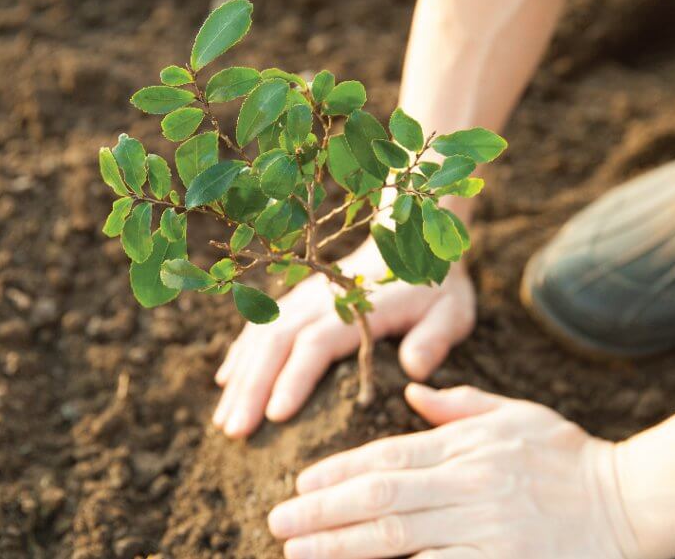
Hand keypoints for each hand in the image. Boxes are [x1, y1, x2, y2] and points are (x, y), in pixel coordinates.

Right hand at [212, 241, 475, 437]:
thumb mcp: (451, 311)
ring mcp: (303, 298)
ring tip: (224, 422)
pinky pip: (260, 326)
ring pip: (261, 336)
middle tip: (235, 432)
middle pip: (276, 343)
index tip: (276, 416)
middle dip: (252, 388)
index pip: (317, 344)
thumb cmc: (434, 288)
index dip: (295, 378)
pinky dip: (240, 354)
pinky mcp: (296, 301)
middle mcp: (321, 300)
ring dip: (240, 379)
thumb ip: (434, 339)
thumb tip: (414, 369)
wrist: (411, 242)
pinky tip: (226, 383)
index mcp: (357, 307)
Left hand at [267, 384, 633, 558]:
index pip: (387, 458)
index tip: (300, 485)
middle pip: (381, 499)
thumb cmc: (569, 457)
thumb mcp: (516, 415)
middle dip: (323, 512)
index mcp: (468, 447)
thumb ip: (460, 405)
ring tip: (299, 553)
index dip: (338, 471)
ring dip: (342, 547)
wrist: (631, 502)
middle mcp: (470, 486)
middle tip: (278, 523)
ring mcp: (486, 530)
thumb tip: (412, 390)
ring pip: (399, 539)